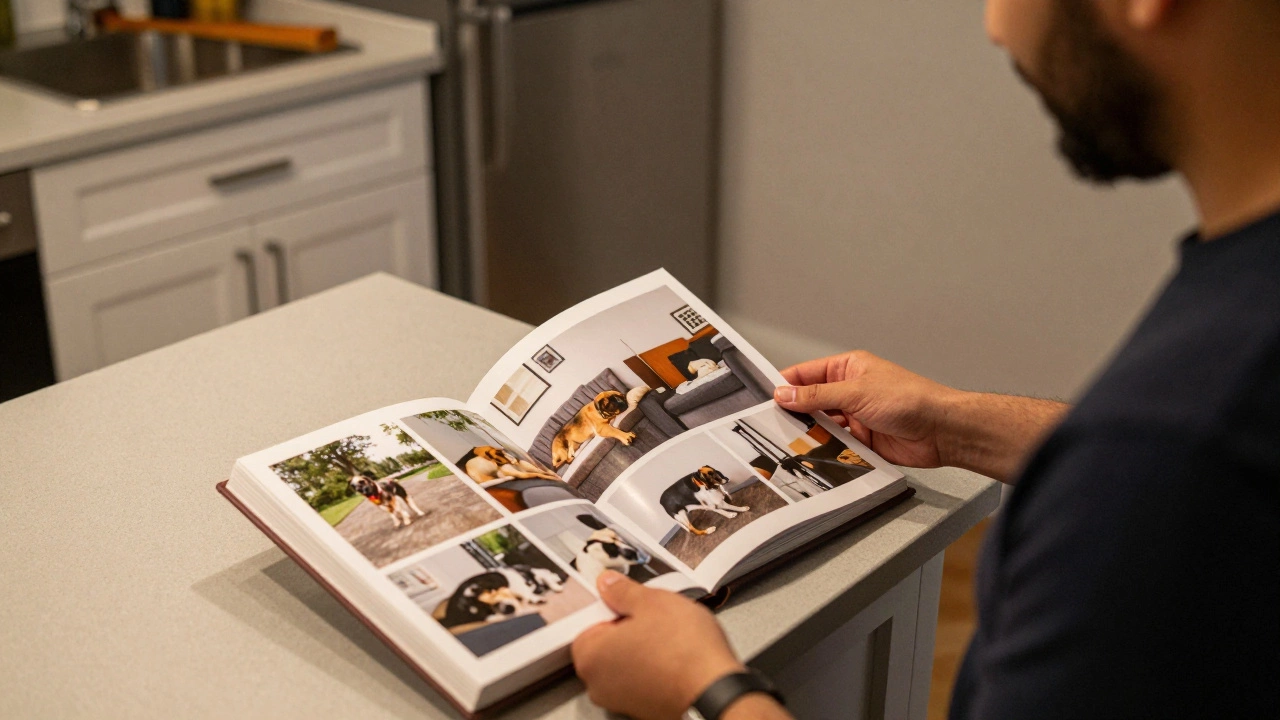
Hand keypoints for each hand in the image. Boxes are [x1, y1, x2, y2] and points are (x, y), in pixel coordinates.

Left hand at [573, 572, 743, 719]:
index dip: (612, 607)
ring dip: (643, 647)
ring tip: (670, 636)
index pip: (588, 622)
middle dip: (628, 628)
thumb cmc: (685, 651)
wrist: (716, 691)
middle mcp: (599, 684)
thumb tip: (607, 584)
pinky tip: (676, 655)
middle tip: (654, 616)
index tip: (630, 600)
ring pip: (625, 662)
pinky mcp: (644, 709)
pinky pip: (642, 679)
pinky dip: (654, 667)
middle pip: (606, 644)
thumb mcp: (652, 603)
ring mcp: (621, 700)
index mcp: (591, 655)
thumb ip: (623, 592)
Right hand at [775, 350, 960, 468]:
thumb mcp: (856, 393)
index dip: (785, 386)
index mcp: (848, 368)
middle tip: (771, 424)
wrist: (941, 431)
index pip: (806, 374)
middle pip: (811, 402)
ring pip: (821, 425)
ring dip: (810, 433)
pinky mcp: (862, 440)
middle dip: (794, 412)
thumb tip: (785, 394)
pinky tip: (814, 454)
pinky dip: (826, 449)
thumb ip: (817, 396)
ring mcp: (855, 416)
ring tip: (790, 441)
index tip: (765, 399)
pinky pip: (836, 444)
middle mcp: (849, 391)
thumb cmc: (910, 399)